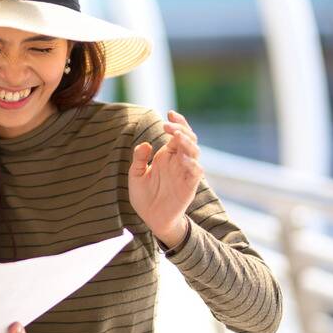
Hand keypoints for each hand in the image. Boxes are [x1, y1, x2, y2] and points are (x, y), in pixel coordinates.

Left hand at [129, 110, 203, 247]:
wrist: (152, 219)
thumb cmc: (144, 196)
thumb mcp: (136, 175)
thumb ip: (139, 159)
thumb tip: (145, 144)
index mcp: (167, 156)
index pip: (177, 134)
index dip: (177, 123)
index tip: (169, 113)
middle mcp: (178, 162)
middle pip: (188, 139)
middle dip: (181, 130)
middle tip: (167, 126)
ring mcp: (185, 173)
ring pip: (194, 152)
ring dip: (187, 143)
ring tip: (176, 137)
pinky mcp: (189, 186)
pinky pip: (196, 172)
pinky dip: (192, 164)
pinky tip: (182, 159)